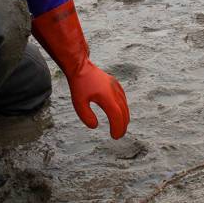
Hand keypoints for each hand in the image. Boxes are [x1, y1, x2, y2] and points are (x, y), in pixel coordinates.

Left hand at [32, 0, 130, 139]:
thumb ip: (86, 116)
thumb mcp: (78, 103)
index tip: (114, 136)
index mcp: (107, 97)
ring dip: (124, 117)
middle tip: (118, 135)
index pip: (116, 116)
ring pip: (125, 105)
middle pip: (123, 112)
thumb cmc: (78, 85)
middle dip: (122, 125)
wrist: (80, 66)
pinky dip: (123, 107)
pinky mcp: (115, 84)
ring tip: (120, 127)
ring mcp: (116, 87)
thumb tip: (95, 126)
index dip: (118, 128)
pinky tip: (120, 112)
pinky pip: (123, 98)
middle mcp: (114, 92)